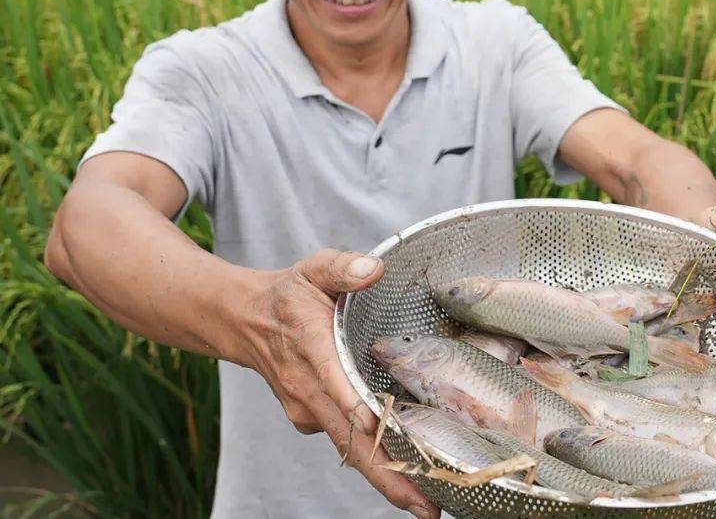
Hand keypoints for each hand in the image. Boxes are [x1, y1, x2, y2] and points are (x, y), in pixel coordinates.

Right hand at [241, 249, 439, 518]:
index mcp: (311, 347)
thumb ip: (344, 268)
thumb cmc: (289, 293)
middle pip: (349, 438)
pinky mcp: (311, 418)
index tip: (384, 435)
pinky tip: (406, 474)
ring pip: (348, 448)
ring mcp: (308, 408)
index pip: (336, 384)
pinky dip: (372, 459)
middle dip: (387, 475)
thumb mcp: (315, 269)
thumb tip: (373, 270)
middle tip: (425, 507)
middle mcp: (309, 387)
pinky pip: (344, 441)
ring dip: (385, 478)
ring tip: (425, 506)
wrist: (243, 319)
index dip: (359, 411)